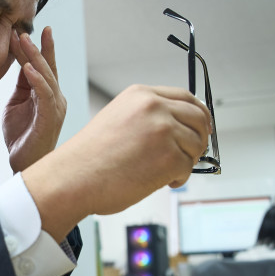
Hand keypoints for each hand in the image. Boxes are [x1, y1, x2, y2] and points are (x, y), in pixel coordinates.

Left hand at [2, 27, 67, 172]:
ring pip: (47, 77)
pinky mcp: (50, 118)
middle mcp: (55, 98)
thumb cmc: (21, 136)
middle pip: (47, 67)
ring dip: (35, 58)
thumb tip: (21, 62)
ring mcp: (55, 108)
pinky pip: (45, 95)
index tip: (31, 29)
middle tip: (25, 29)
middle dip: (38, 47)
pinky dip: (37, 80)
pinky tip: (27, 68)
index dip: (39, 48)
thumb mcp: (16, 103)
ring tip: (24, 41)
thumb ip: (21, 85)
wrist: (23, 164)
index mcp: (47, 95)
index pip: (44, 67)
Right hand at [22, 85, 210, 239]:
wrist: (72, 179)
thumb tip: (180, 129)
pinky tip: (157, 181)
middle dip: (199, 139)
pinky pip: (188, 168)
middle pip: (199, 118)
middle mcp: (154, 107)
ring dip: (185, 161)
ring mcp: (163, 131)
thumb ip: (148, 117)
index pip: (186, 97)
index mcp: (141, 95)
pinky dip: (177, 178)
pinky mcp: (169, 157)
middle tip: (190, 155)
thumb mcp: (118, 119)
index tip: (202, 127)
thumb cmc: (89, 158)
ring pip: (196, 145)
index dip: (199, 114)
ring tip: (161, 172)